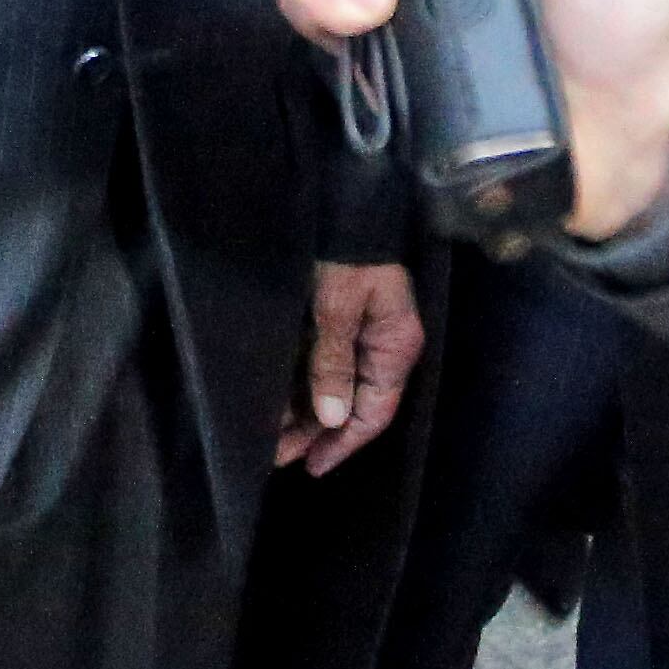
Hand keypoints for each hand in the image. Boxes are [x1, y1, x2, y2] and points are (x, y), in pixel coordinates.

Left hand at [278, 261, 422, 475]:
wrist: (344, 202)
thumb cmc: (344, 255)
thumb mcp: (338, 308)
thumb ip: (333, 362)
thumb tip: (329, 418)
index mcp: (394, 346)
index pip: (374, 412)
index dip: (343, 443)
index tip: (311, 466)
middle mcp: (382, 346)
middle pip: (353, 404)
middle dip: (317, 432)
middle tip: (279, 456)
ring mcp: (362, 334)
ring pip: (335, 387)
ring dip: (306, 412)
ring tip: (273, 436)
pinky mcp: (340, 321)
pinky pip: (324, 365)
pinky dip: (303, 385)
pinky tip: (279, 402)